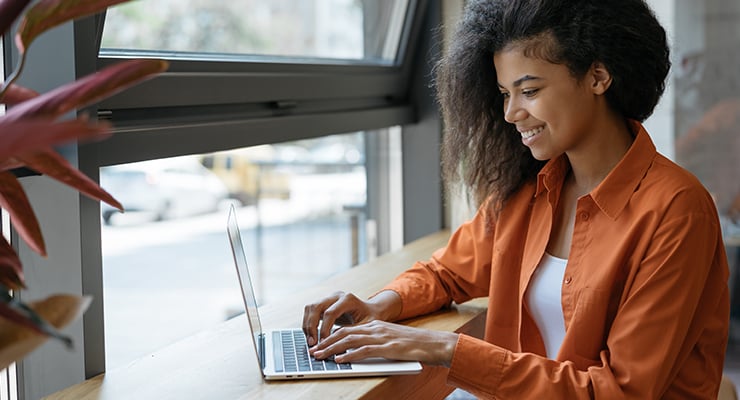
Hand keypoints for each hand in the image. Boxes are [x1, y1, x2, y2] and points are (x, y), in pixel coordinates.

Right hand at [302, 290, 400, 346]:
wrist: (371, 311)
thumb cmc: (371, 319)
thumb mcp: (366, 326)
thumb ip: (352, 333)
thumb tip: (337, 345)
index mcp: (348, 299)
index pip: (330, 313)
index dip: (324, 329)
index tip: (323, 343)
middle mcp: (336, 295)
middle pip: (316, 307)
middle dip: (311, 326)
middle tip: (312, 343)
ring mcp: (329, 298)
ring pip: (310, 307)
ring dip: (307, 325)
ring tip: (311, 341)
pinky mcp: (324, 303)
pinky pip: (310, 311)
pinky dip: (308, 324)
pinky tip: (311, 336)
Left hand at [309, 320, 458, 366]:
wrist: (433, 343)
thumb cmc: (412, 345)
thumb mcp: (389, 340)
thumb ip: (374, 343)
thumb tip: (355, 352)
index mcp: (375, 325)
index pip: (347, 330)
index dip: (331, 337)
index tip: (319, 346)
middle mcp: (375, 328)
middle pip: (344, 333)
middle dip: (326, 343)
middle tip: (313, 352)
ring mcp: (381, 337)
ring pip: (350, 340)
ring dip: (332, 349)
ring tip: (321, 356)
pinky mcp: (388, 347)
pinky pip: (364, 351)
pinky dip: (350, 356)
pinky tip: (340, 360)